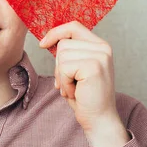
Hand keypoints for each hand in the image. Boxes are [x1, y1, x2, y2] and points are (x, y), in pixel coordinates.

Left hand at [40, 21, 129, 146]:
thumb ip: (69, 52)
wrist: (99, 120)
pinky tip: (76, 92)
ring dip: (62, 76)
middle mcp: (103, 47)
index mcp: (100, 45)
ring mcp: (100, 56)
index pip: (73, 26)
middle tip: (70, 83)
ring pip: (62, 54)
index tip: (43, 44)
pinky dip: (64, 82)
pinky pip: (64, 67)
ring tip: (74, 88)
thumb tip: (47, 39)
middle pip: (63, 42)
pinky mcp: (94, 66)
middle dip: (59, 65)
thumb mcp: (76, 69)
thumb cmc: (85, 97)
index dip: (56, 33)